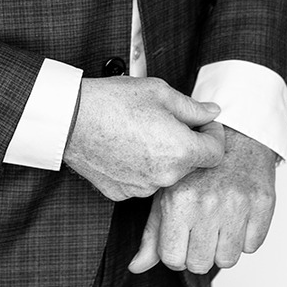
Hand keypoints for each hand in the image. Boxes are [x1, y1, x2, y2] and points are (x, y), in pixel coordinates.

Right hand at [61, 77, 225, 200]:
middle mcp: (165, 177)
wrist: (70, 118)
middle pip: (191, 164)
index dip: (213, 134)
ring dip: (162, 156)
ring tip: (141, 132)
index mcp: (181, 151)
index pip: (216, 153)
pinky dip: (140, 167)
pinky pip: (142, 181)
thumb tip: (211, 113)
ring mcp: (142, 189)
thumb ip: (192, 107)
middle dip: (186, 143)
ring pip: (166, 174)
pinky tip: (125, 147)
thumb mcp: (159, 92)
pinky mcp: (122, 193)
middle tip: (167, 121)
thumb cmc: (112, 101)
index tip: (203, 123)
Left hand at [128, 126, 276, 273]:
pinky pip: (252, 246)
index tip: (180, 239)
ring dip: (222, 247)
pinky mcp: (263, 203)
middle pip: (200, 264)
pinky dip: (245, 236)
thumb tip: (136, 268)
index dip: (175, 254)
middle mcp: (208, 203)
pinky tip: (236, 215)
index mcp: (179, 200)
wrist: (234, 132)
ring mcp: (238, 204)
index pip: (173, 259)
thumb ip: (152, 234)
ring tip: (218, 223)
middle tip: (200, 231)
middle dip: (198, 253)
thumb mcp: (166, 192)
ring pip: (228, 259)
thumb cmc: (196, 167)